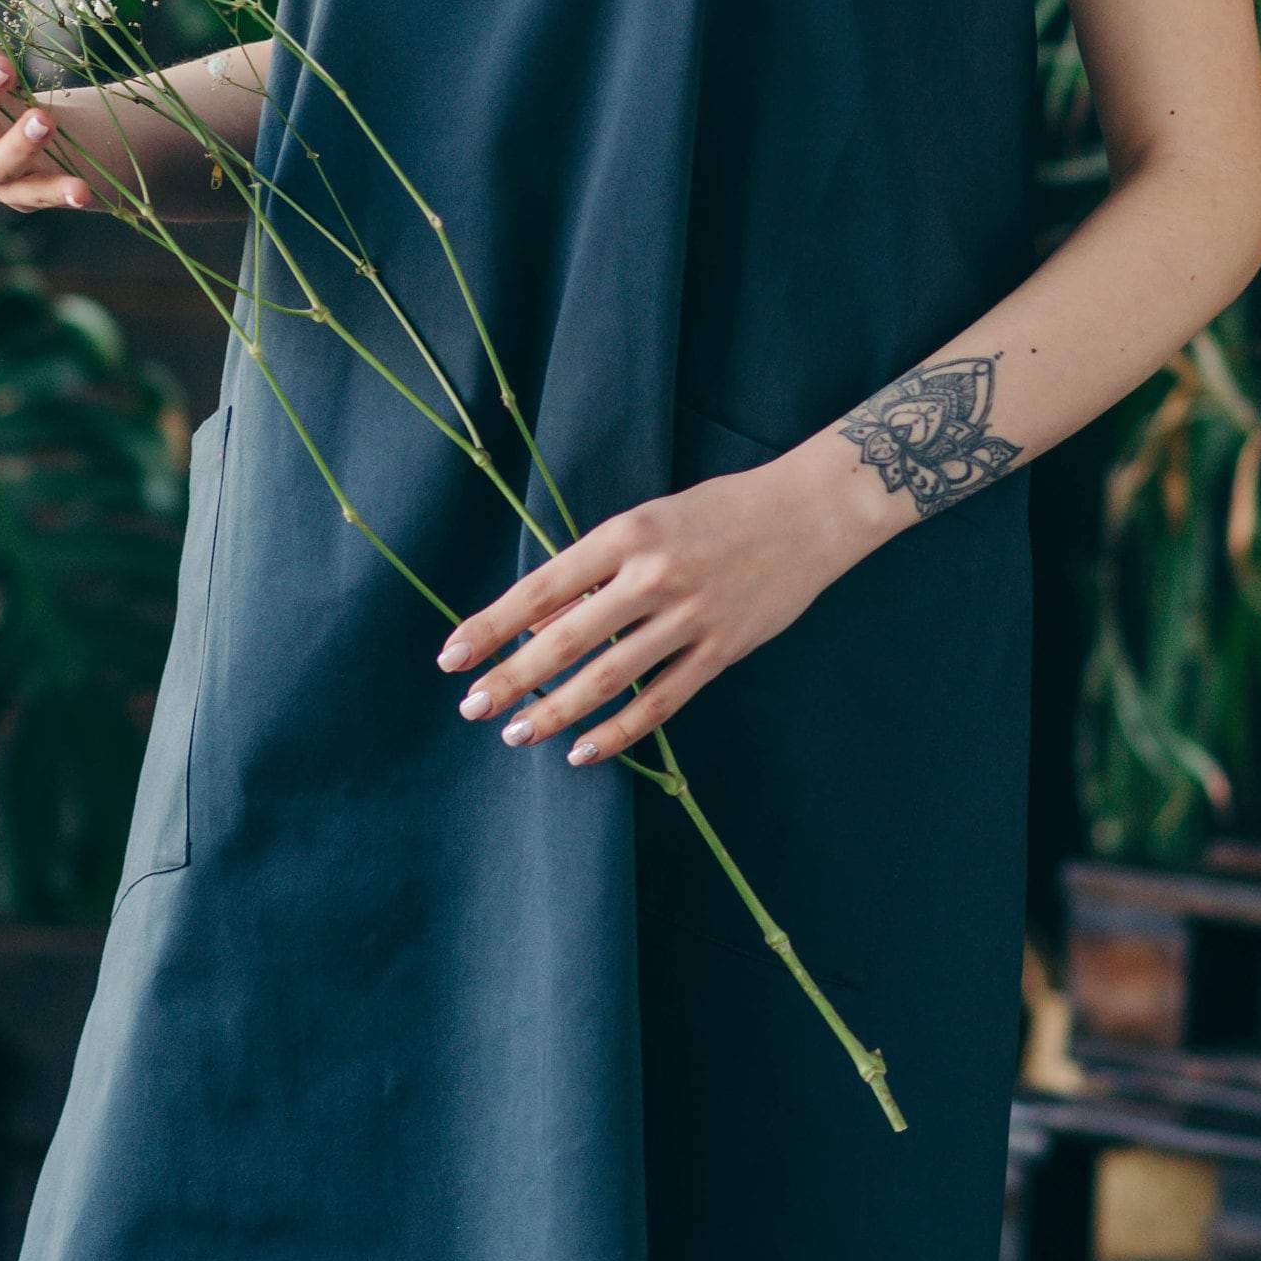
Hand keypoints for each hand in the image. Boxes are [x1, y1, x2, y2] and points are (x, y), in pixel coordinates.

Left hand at [435, 440, 911, 766]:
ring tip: (516, 733)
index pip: (541, 587)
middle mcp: (652, 576)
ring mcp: (689, 617)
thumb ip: (596, 571)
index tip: (451, 657)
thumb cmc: (718, 511)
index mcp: (626, 534)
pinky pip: (661, 702)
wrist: (809, 512)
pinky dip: (618, 732)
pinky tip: (582, 750)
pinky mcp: (721, 650)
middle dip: (511, 678)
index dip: (492, 626)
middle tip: (470, 707)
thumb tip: (537, 622)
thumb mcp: (648, 522)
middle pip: (566, 639)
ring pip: (609, 678)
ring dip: (556, 710)